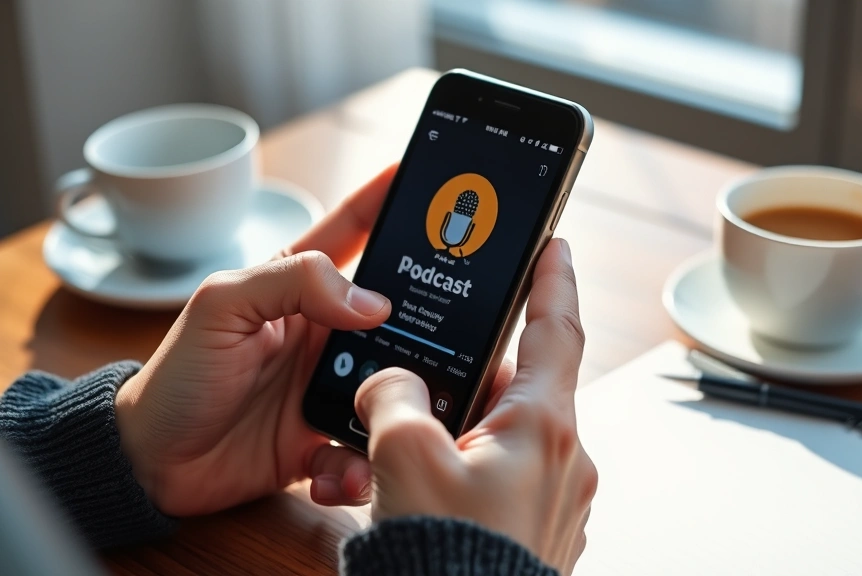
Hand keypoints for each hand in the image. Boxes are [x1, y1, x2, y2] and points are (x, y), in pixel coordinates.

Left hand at [115, 166, 397, 516]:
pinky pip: (364, 446)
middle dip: (428, 313)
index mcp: (297, 287)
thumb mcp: (221, 305)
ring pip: (392, 382)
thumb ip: (292, 282)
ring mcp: (330, 385)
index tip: (424, 175)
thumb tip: (371, 303)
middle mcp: (324, 332)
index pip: (351, 230)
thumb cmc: (177, 376)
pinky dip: (362, 465)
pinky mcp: (327, 437)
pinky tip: (347, 471)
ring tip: (407, 411)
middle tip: (464, 317)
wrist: (152, 464)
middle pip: (393, 311)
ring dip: (403, 400)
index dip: (386, 199)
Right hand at [356, 239, 596, 574]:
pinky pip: (503, 478)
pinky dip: (468, 469)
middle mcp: (564, 458)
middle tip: (425, 374)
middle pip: (514, 388)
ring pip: (504, 436)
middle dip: (468, 377)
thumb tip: (392, 383)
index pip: (556, 328)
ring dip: (459, 431)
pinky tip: (427, 491)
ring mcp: (556, 498)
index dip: (553, 279)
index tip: (555, 244)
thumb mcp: (404, 458)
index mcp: (543, 425)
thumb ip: (394, 398)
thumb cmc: (448, 557)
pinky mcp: (539, 529)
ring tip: (408, 446)